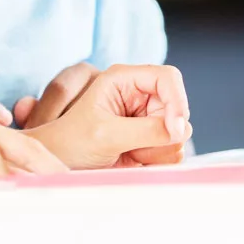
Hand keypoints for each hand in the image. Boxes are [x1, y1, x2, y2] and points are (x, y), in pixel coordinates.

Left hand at [26, 64, 191, 169]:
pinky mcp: (150, 139)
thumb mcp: (107, 134)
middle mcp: (139, 94)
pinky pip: (172, 150)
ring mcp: (146, 117)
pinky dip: (156, 159)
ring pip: (178, 133)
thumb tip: (180, 130)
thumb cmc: (73, 142)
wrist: (62, 165)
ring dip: (157, 149)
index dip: (177, 101)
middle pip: (177, 109)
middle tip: (134, 145)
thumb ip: (147, 130)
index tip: (174, 129)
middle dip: (163, 132)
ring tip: (127, 151)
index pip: (168, 78)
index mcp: (124, 79)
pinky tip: (133, 158)